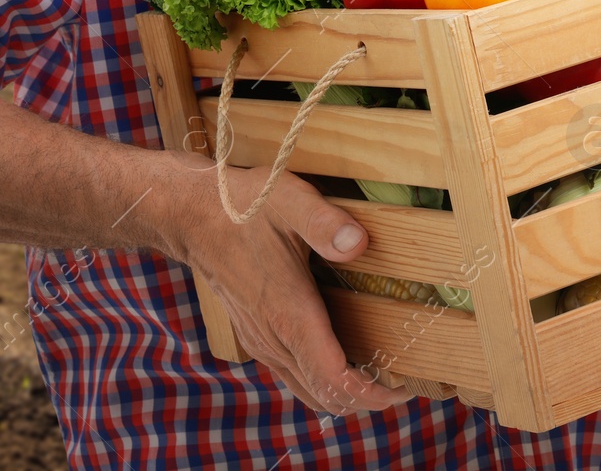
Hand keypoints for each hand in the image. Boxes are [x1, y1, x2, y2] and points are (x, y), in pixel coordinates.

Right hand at [162, 154, 411, 416]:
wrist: (193, 216)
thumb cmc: (245, 208)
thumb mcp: (291, 201)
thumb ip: (325, 222)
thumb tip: (358, 243)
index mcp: (288, 314)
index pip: (332, 376)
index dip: (369, 392)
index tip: (401, 392)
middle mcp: (274, 337)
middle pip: (324, 393)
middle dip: (366, 399)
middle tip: (405, 388)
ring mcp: (263, 340)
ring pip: (307, 389)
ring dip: (345, 395)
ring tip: (384, 381)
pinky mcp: (258, 335)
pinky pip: (294, 375)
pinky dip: (324, 383)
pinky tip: (348, 366)